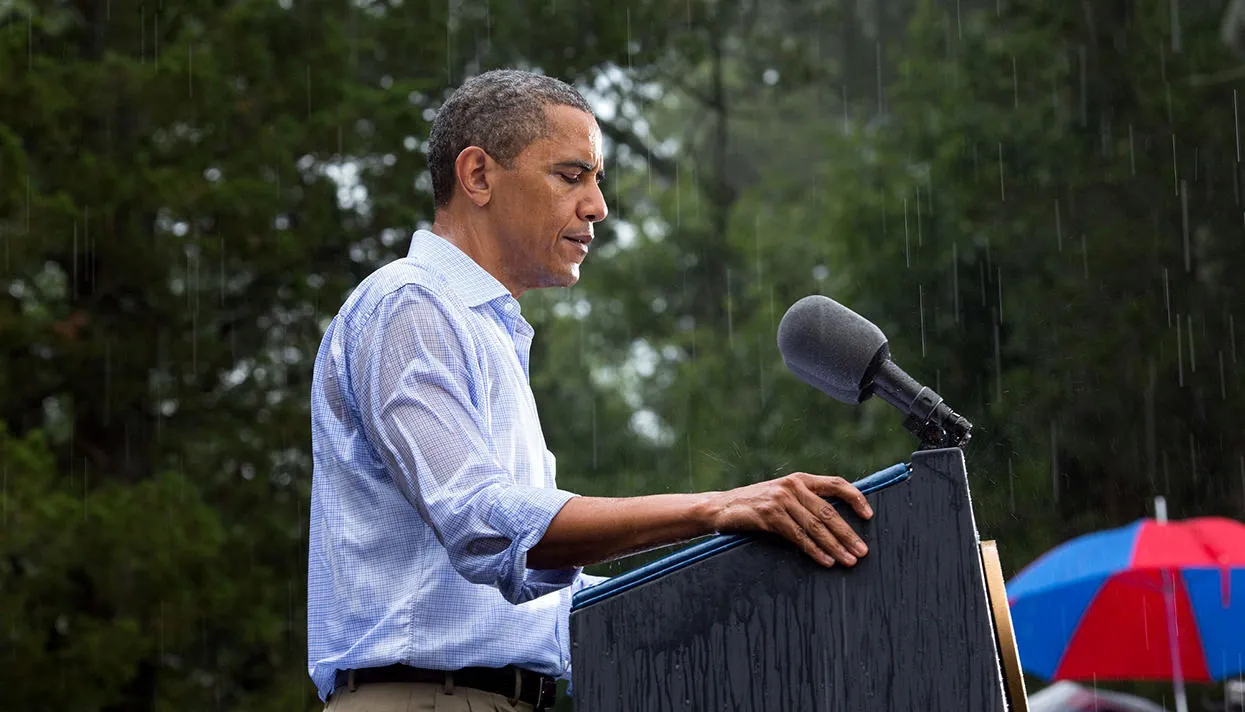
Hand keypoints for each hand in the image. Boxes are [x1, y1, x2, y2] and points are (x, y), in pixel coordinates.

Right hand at [707, 473, 872, 567]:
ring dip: (835, 546)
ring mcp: (781, 500)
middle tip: (863, 551)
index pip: (836, 484)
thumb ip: (804, 502)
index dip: (855, 498)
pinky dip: (815, 551)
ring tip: (849, 560)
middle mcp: (792, 486)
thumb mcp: (782, 497)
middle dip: (848, 534)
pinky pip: (798, 536)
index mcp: (800, 479)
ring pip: (816, 527)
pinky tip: (826, 561)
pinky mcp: (770, 516)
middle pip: (829, 512)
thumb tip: (835, 522)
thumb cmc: (755, 505)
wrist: (720, 508)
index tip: (869, 515)